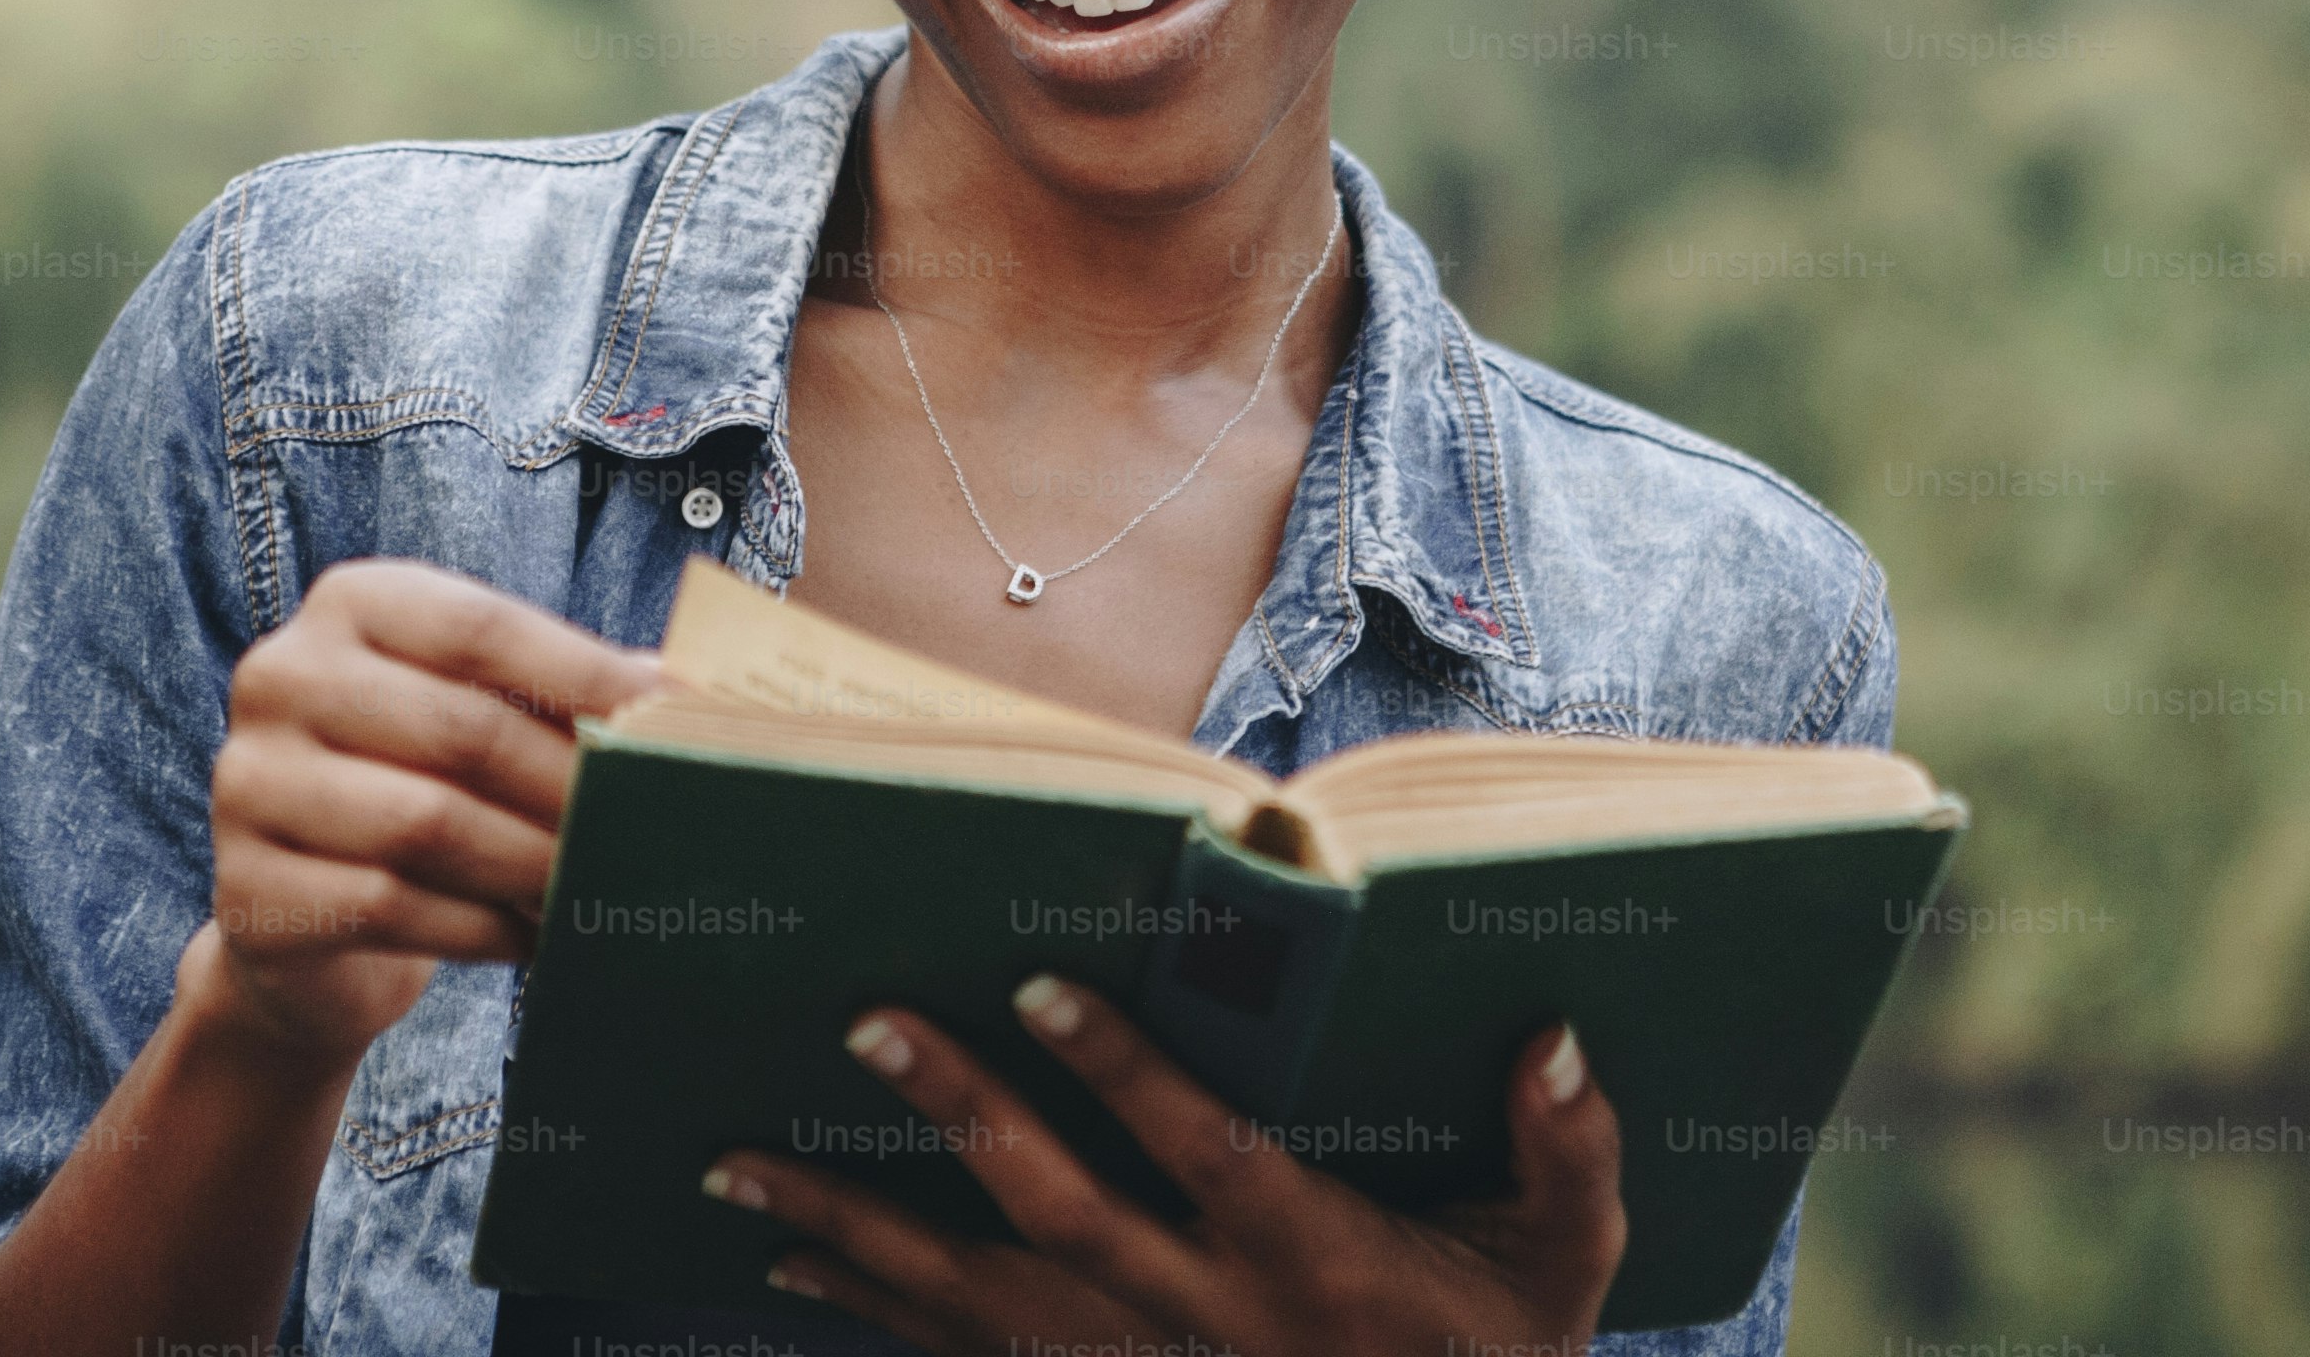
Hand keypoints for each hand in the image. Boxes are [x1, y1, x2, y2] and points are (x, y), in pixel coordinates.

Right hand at [182, 557, 665, 1070]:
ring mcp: (248, 784)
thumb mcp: (479, 713)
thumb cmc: (421, 789)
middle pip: (460, 731)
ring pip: (427, 826)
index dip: (585, 672)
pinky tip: (534, 937)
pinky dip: (481, 926)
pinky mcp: (247, 891)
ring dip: (535, 864)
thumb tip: (701, 689)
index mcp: (349, 604)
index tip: (676, 713)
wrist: (306, 923)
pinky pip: (389, 906)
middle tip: (650, 825)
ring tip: (602, 886)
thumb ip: (568, 690)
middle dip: (570, 786)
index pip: (480, 628)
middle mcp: (280, 677)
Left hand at [700, 974, 1625, 1356]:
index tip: (1038, 986)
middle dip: (958, 1117)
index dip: (1120, 1071)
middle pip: (1058, 1217)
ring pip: (973, 1305)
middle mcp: (1204, 1324)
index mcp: (1311, 1264)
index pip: (1200, 1154)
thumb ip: (1570, 1151)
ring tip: (739, 1163)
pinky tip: (783, 1267)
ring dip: (853, 1232)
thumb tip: (1556, 1033)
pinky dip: (864, 1312)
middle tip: (866, 1024)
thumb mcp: (1566, 1269)